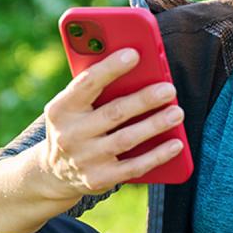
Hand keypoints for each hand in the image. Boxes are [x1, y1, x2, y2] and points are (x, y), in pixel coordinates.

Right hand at [32, 48, 184, 197]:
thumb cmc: (75, 125)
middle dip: (144, 100)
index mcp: (61, 108)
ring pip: (126, 139)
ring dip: (155, 125)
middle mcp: (69, 135)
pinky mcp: (99, 179)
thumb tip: (137, 67)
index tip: (134, 54)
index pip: (87, 83)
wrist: (54, 172)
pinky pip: (134, 167)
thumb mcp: (72, 106)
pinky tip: (176, 144)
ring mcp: (84, 159)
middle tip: (169, 89)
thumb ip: (95, 88)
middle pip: (113, 113)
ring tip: (177, 112)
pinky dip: (157, 155)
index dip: (110, 68)